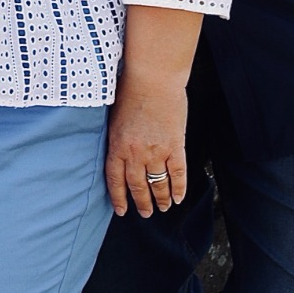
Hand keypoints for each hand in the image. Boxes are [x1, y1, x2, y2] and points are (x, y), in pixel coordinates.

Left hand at [106, 72, 186, 217]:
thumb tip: (119, 152)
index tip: (122, 211)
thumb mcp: (114, 116)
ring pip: (159, 184)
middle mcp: (135, 153)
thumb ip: (117, 138)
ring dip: (161, 199)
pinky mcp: (175, 146)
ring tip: (163, 208)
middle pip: (138, 186)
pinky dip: (179, 188)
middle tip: (146, 214)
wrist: (153, 78)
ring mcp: (156, 151)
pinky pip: (178, 174)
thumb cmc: (130, 91)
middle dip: (142, 203)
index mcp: (117, 146)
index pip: (115, 180)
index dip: (119, 198)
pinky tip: (179, 198)